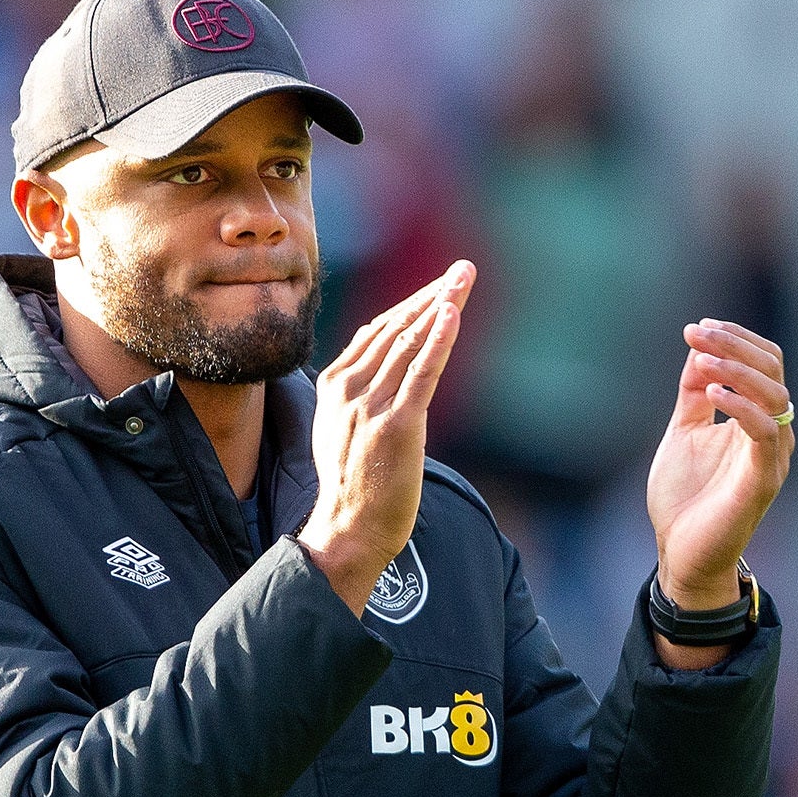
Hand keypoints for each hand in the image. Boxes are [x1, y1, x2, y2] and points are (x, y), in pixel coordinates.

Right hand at [295, 262, 471, 613]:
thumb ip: (356, 382)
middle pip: (398, 328)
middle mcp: (350, 388)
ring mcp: (371, 406)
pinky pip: (421, 374)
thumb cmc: (353, 480)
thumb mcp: (340, 423)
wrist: (349, 527)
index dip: (413, 303)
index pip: (380, 330)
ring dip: (440, 307)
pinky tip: (451, 314)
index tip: (441, 283)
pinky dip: (438, 341)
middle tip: (462, 269)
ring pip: (411, 343)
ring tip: (462, 280)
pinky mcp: (396, 426)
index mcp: (335, 383)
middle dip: (433, 295)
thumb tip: (373, 339)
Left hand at [647, 318, 792, 628]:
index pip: (764, 362)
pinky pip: (765, 432)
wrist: (682, 552)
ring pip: (775, 395)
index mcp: (757, 418)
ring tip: (703, 359)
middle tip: (697, 332)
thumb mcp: (685, 431)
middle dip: (735, 344)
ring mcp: (772, 456)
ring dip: (738, 369)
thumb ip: (694, 394)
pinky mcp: (763, 480)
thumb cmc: (686, 497)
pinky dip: (742, 406)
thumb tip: (698, 350)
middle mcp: (773, 432)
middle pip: (773, 369)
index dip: (735, 338)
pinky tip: (713, 393)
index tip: (696, 328)